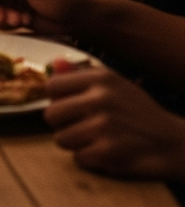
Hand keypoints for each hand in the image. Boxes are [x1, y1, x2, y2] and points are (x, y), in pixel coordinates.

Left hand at [45, 69, 184, 181]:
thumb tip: (53, 64)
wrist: (174, 143)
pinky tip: (104, 152)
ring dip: (74, 143)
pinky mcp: (108, 153)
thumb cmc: (139, 112)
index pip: (51, 86)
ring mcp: (104, 127)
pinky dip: (88, 159)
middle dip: (61, 124)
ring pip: (61, 138)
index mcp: (99, 78)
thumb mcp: (115, 84)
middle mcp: (100, 99)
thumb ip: (80, 74)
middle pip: (51, 114)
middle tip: (77, 126)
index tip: (66, 105)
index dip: (55, 99)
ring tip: (92, 139)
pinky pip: (78, 158)